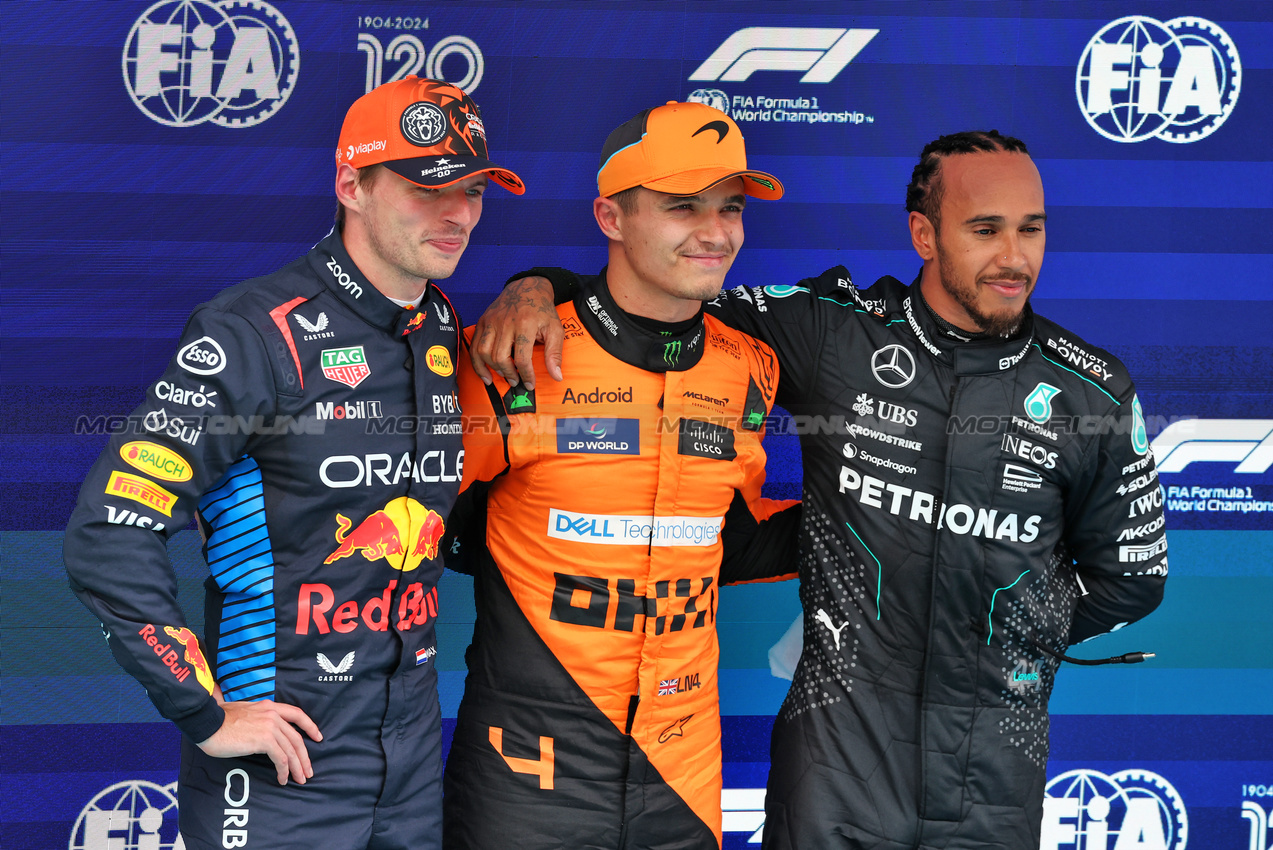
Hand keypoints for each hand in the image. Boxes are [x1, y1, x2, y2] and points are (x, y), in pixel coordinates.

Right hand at [198, 693, 322, 785]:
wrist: (207, 723)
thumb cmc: (219, 720)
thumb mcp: (245, 713)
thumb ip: (258, 719)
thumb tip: (264, 734)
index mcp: (269, 707)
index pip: (297, 714)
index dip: (310, 726)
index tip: (318, 737)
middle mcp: (273, 715)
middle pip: (296, 738)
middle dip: (305, 757)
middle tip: (308, 771)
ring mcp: (270, 727)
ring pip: (291, 750)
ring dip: (297, 767)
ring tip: (299, 779)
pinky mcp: (264, 740)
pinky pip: (281, 759)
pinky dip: (284, 771)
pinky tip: (282, 779)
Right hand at [470, 276, 563, 388]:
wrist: (527, 287)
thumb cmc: (542, 310)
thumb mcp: (555, 329)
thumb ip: (554, 353)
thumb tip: (557, 376)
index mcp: (525, 324)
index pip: (522, 358)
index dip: (526, 375)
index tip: (530, 383)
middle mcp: (505, 323)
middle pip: (501, 357)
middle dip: (509, 374)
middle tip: (516, 381)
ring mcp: (491, 321)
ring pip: (484, 352)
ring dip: (493, 369)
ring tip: (504, 376)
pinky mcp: (483, 321)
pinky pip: (474, 346)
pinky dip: (477, 363)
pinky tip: (485, 374)